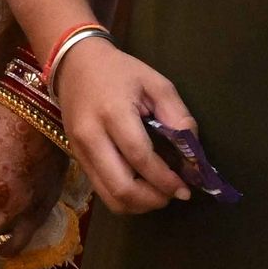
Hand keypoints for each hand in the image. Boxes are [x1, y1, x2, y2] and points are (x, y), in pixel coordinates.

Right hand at [55, 40, 194, 213]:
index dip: (166, 179)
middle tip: (174, 195)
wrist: (74, 64)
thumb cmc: (119, 71)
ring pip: (108, 195)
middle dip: (153, 199)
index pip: (140, 158)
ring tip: (159, 194)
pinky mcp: (76, 158)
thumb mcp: (156, 84)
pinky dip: (124, 196)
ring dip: (138, 204)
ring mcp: (79, 150)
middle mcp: (91, 137)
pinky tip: (141, 186)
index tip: (187, 187)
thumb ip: (178, 116)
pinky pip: (101, 189)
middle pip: (121, 186)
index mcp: (113, 114)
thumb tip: (193, 155)